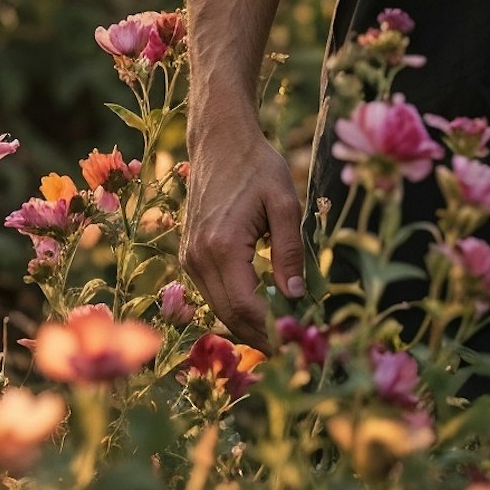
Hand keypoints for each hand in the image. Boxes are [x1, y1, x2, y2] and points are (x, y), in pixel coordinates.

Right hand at [181, 111, 306, 349]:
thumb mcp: (284, 204)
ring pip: (218, 309)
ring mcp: (189, 257)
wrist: (219, 141)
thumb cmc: (256, 166)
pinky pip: (213, 293)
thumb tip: (295, 297)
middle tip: (295, 349)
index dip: (272, 329)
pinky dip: (236, 309)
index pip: (246, 306)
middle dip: (262, 337)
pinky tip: (263, 312)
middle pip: (229, 316)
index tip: (300, 340)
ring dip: (249, 326)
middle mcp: (198, 257)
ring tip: (283, 335)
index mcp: (222, 245)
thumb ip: (290, 252)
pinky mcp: (189, 255)